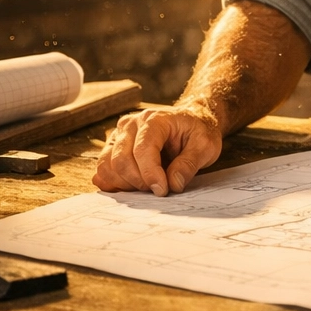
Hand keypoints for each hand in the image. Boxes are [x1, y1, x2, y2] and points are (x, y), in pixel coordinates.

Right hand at [92, 107, 221, 195]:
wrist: (191, 120)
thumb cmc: (198, 131)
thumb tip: (173, 184)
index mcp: (154, 119)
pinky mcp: (112, 147)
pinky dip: (114, 183)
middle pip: (121, 160)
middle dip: (139, 182)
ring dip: (125, 184)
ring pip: (108, 166)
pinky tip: (133, 186)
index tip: (163, 190)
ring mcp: (118, 135)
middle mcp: (131, 124)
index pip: (143, 150)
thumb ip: (190, 164)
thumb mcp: (206, 146)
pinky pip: (103, 169)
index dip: (151, 174)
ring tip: (148, 187)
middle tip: (158, 190)